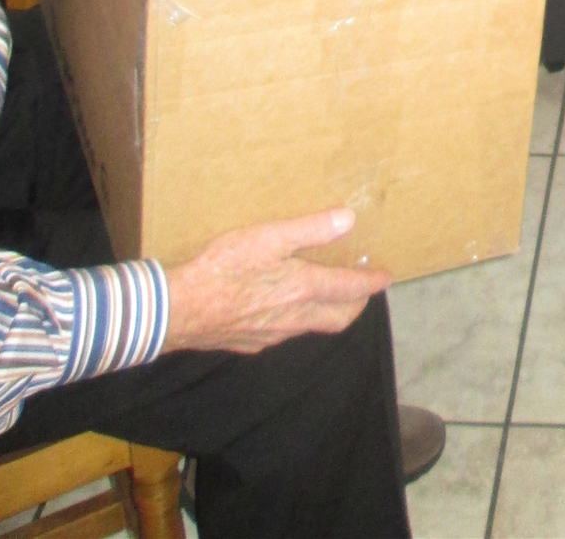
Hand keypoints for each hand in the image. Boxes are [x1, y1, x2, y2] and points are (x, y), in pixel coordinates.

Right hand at [162, 208, 389, 355]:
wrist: (180, 309)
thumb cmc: (224, 268)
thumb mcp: (269, 238)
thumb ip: (310, 230)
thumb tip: (348, 220)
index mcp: (303, 289)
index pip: (350, 291)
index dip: (371, 284)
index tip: (384, 278)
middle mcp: (293, 318)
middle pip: (338, 319)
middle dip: (355, 306)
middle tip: (362, 291)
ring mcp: (272, 335)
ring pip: (312, 327)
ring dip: (327, 312)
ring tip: (327, 293)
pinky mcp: (252, 343)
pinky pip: (286, 334)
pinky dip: (299, 319)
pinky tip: (285, 307)